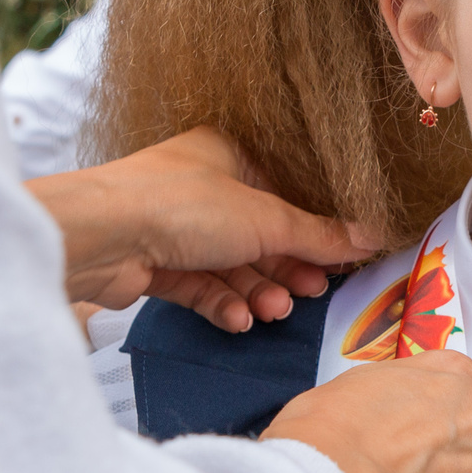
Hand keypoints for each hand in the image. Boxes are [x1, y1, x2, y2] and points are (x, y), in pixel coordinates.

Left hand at [28, 128, 373, 330]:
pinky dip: (223, 303)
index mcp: (226, 152)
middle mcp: (200, 186)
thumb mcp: (266, 218)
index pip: (283, 191)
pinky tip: (239, 319)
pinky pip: (200, 286)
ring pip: (230, 264)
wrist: (100, 237)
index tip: (341, 257)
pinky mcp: (154, 264)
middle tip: (312, 292)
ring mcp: (174, 226)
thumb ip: (319, 235)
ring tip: (273, 311)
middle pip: (259, 233)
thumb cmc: (179, 204)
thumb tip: (371, 238)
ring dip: (256, 290)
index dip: (314, 226)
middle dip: (285, 267)